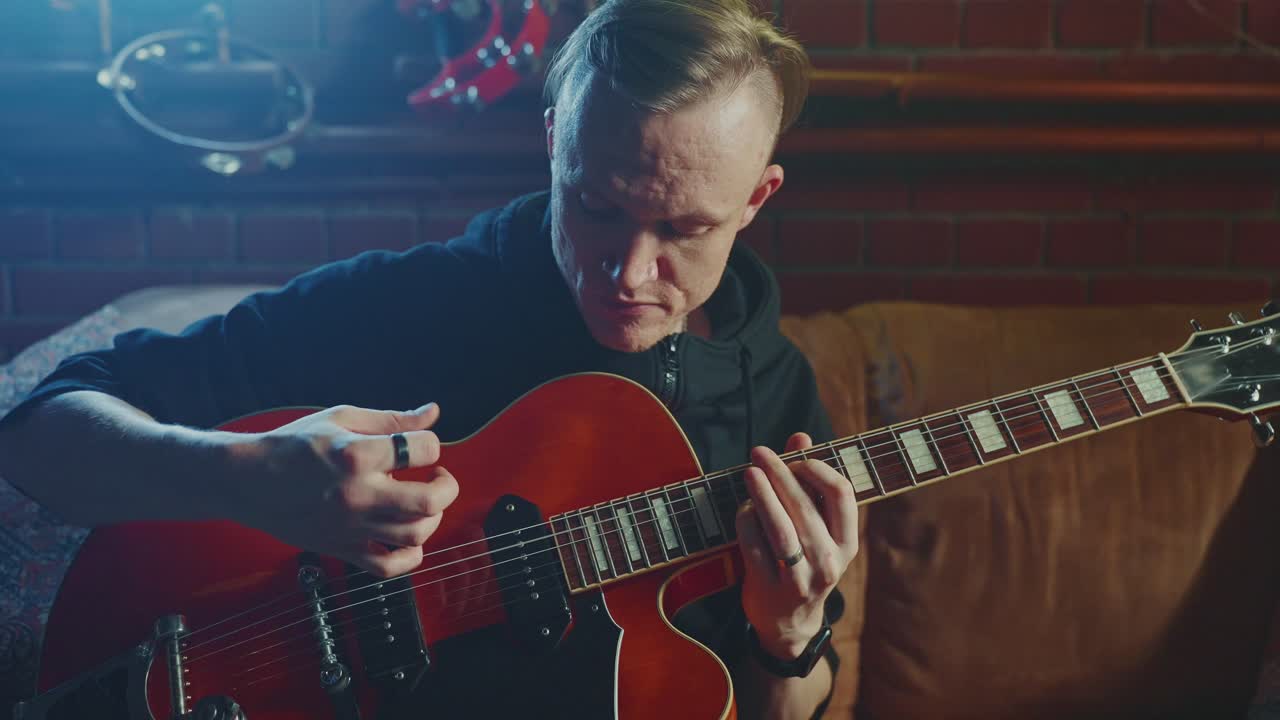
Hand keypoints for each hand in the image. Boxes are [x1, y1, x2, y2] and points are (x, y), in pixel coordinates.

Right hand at [227, 402, 458, 577]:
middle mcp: (356, 493)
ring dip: (431, 519)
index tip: (420, 447)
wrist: (248, 480)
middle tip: (438, 477)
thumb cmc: (293, 445)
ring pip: (414, 535)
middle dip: (446, 487)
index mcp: (356, 454)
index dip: (430, 445)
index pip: (422, 449)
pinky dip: (409, 558)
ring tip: (421, 503)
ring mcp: (350, 526)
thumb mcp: (341, 418)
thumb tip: (432, 413)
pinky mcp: (341, 548)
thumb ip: (391, 419)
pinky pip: (387, 567)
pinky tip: (409, 539)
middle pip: (428, 501)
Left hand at [736, 432, 857, 659]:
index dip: (817, 468)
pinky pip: (754, 546)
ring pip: (779, 528)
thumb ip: (810, 483)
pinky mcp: (769, 587)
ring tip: (749, 472)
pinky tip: (743, 509)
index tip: (795, 457)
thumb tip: (800, 436)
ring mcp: (799, 578)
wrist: (790, 622)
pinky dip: (746, 522)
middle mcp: (829, 561)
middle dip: (780, 474)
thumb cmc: (804, 562)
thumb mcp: (818, 529)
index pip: (842, 494)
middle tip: (760, 452)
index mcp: (847, 543)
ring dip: (762, 495)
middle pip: (805, 507)